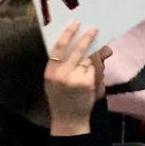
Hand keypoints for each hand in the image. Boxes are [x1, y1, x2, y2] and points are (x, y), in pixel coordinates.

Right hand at [44, 21, 105, 135]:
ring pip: (87, 61)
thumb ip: (60, 65)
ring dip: (89, 64)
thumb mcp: (53, 81)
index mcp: (50, 72)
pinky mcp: (87, 83)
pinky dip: (93, 74)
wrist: (68, 121)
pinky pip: (93, 71)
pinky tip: (89, 84)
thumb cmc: (60, 99)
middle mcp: (61, 74)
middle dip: (86, 39)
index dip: (68, 34)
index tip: (75, 24)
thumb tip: (74, 43)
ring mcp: (75, 78)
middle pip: (77, 50)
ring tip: (84, 76)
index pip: (58, 48)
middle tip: (94, 29)